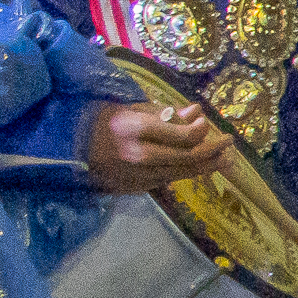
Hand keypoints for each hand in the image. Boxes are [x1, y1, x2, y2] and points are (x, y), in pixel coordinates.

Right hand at [83, 99, 233, 196]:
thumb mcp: (130, 109)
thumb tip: (195, 112)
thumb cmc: (100, 122)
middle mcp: (138, 156)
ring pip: (182, 173)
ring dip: (207, 166)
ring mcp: (137, 176)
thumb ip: (163, 112)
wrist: (67, 151)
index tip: (207, 123)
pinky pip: (168, 180)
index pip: (181, 136)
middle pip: (187, 158)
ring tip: (225, 159)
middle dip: (213, 151)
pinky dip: (186, 173)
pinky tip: (199, 167)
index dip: (200, 131)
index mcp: (135, 131)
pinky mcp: (136, 188)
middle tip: (229, 143)